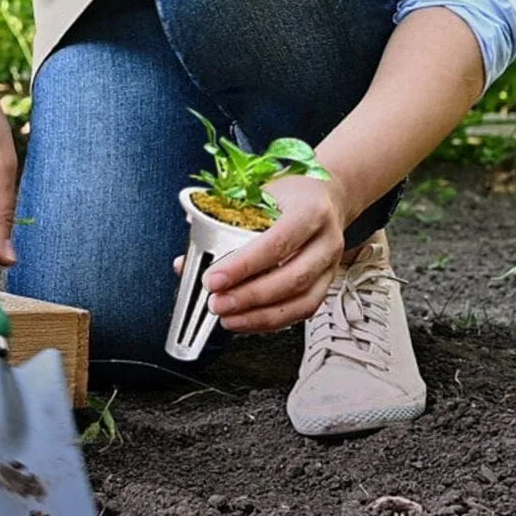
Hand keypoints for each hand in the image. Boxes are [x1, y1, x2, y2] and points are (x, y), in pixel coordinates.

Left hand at [174, 173, 351, 333]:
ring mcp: (331, 265)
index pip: (276, 242)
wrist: (324, 196)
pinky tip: (248, 321)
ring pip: (302, 301)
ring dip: (261, 316)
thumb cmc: (287, 194)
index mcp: (309, 209)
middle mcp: (325, 239)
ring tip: (228, 318)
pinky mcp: (327, 283)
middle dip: (249, 296)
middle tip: (217, 303)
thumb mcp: (256, 194)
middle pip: (292, 277)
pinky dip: (273, 321)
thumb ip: (221, 225)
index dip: (243, 265)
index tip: (213, 280)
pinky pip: (304, 310)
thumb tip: (185, 263)